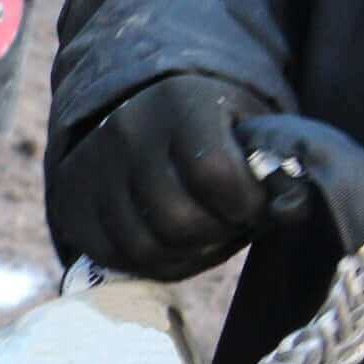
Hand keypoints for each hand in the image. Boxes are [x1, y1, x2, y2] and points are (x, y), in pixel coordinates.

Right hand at [46, 75, 300, 281]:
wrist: (140, 101)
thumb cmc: (213, 124)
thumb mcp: (249, 127)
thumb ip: (275, 166)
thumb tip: (293, 208)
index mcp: (181, 102)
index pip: (215, 175)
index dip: (246, 205)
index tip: (254, 205)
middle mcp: (128, 130)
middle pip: (177, 221)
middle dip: (216, 236)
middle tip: (227, 225)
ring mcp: (92, 166)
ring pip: (144, 248)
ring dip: (184, 256)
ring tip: (201, 238)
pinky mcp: (71, 198)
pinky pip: (112, 256)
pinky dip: (149, 262)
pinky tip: (170, 244)